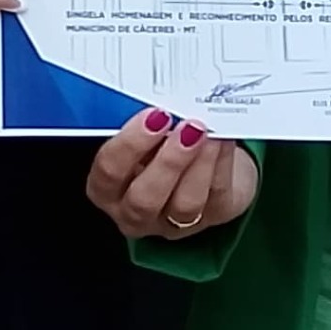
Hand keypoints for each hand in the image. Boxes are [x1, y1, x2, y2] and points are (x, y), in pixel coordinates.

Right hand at [86, 112, 261, 240]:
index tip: (153, 117)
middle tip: (186, 128)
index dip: (129, 145)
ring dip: (199, 162)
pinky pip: (217, 193)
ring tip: (207, 132)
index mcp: (108, 188)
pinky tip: (223, 139)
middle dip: (167, 161)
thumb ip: (144, 125)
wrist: (205, 164)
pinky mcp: (213, 216)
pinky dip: (221, 162)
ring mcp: (174, 222)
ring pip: (185, 203)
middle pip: (144, 199)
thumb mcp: (145, 134)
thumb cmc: (162, 145)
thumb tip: (160, 107)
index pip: (108, 172)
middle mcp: (135, 212)